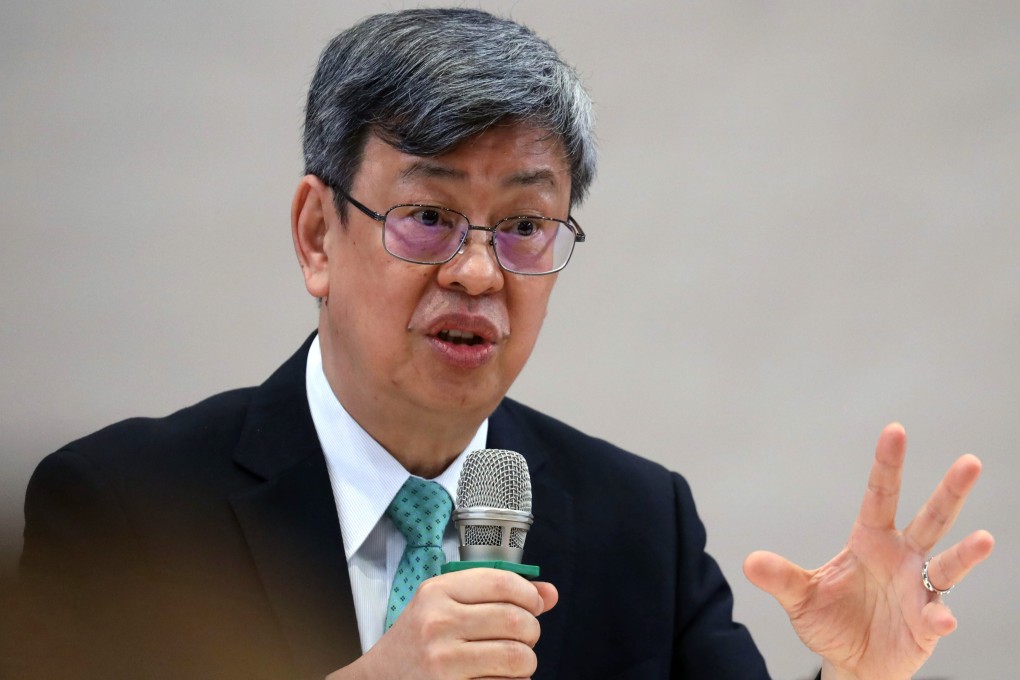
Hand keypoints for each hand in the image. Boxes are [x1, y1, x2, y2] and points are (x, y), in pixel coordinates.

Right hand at [329, 568, 557, 679]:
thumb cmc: (417, 641)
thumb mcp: (446, 605)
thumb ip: (498, 594)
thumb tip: (550, 594)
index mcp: (437, 593)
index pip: (502, 582)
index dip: (529, 594)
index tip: (533, 604)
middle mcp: (439, 623)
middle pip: (516, 620)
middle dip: (531, 631)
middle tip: (523, 637)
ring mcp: (444, 662)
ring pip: (518, 657)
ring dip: (526, 662)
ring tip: (512, 661)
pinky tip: (496, 678)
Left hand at [743, 423, 994, 679]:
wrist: (851, 664)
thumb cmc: (829, 620)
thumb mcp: (800, 597)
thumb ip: (780, 577)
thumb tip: (749, 561)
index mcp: (870, 540)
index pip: (881, 495)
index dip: (888, 464)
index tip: (895, 430)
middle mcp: (902, 557)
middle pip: (930, 518)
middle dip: (950, 491)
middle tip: (970, 462)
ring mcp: (919, 588)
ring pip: (948, 564)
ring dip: (966, 553)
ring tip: (984, 539)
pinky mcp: (926, 623)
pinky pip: (936, 615)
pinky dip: (940, 616)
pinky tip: (941, 618)